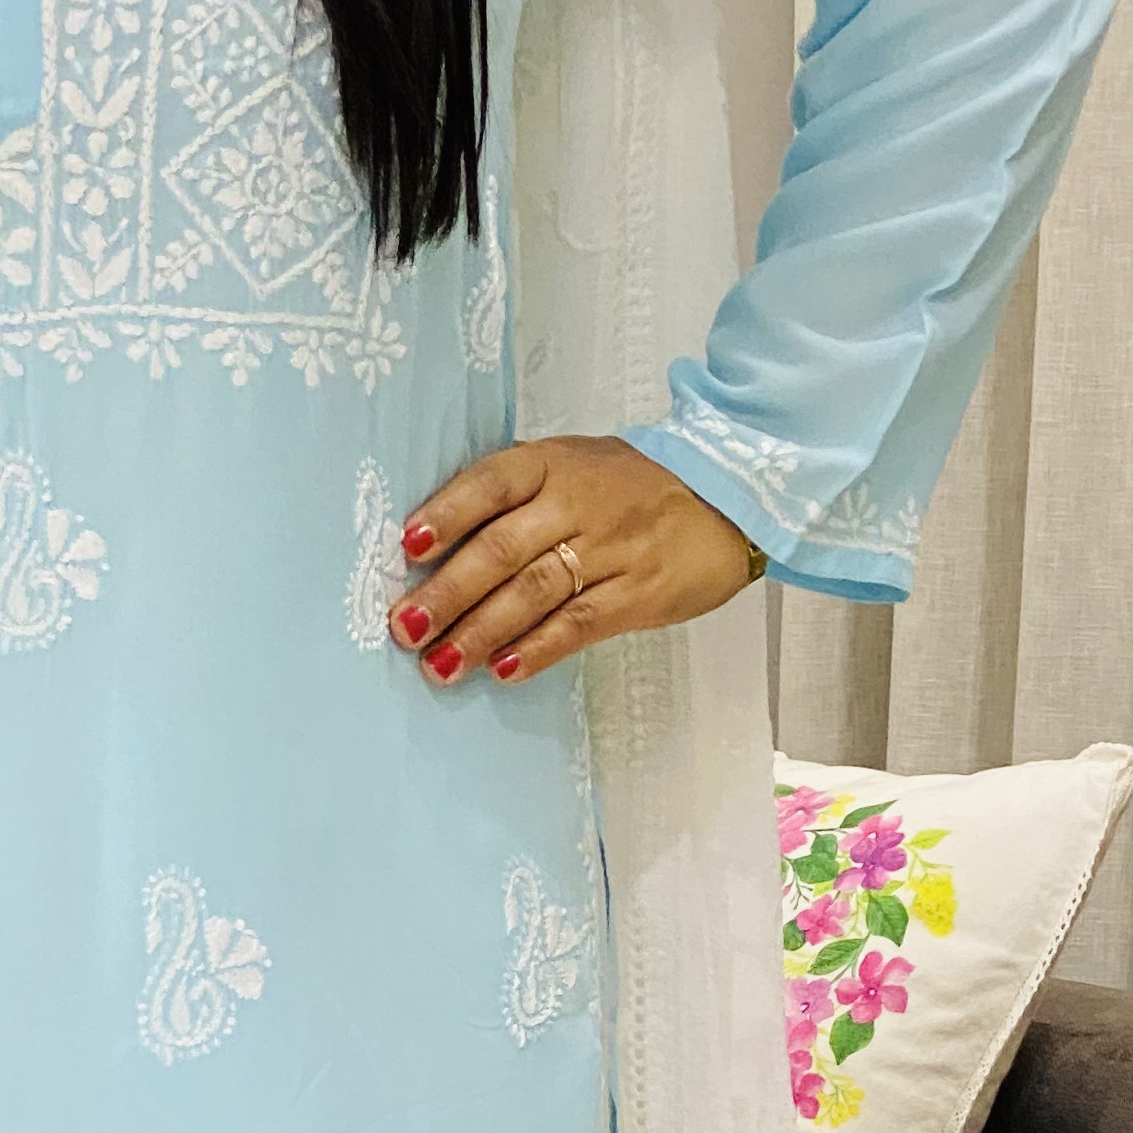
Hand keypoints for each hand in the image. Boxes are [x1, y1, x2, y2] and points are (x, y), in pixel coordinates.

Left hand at [391, 436, 763, 684]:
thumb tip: (433, 547)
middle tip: (405, 627)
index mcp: (551, 463)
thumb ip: (514, 497)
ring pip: (534, 591)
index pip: (489, 484)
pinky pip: (579, 623)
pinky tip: (504, 669)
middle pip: (503, 548)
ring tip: (440, 665)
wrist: (727, 495)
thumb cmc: (628, 486)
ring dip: (481, 631)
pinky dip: (538, 648)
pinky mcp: (639, 592)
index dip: (447, 514)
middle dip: (449, 592)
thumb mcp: (572, 465)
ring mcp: (610, 548)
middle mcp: (577, 502)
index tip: (407, 548)